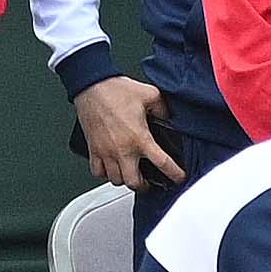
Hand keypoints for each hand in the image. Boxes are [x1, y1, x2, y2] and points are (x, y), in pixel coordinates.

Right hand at [72, 72, 181, 188]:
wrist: (91, 85)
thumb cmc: (116, 90)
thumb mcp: (151, 95)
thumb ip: (163, 109)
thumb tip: (169, 118)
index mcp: (140, 137)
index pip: (162, 163)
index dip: (175, 174)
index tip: (179, 178)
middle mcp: (122, 149)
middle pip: (134, 183)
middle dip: (144, 186)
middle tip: (149, 181)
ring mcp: (106, 151)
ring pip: (115, 180)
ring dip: (124, 179)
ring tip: (131, 173)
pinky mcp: (93, 149)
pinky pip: (97, 172)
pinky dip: (105, 173)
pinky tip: (111, 167)